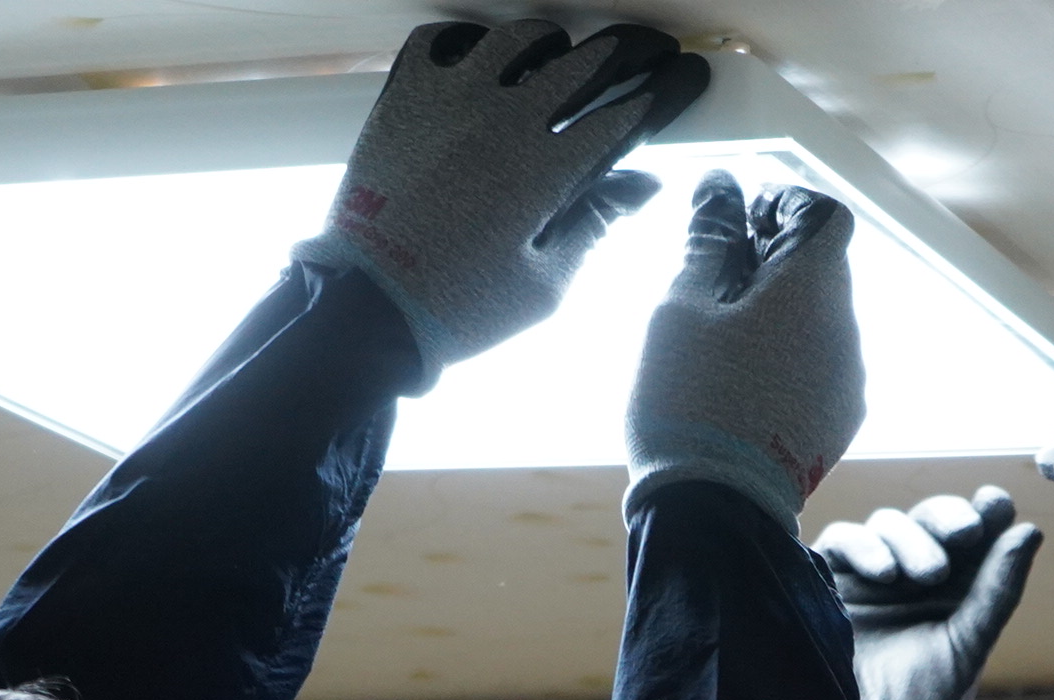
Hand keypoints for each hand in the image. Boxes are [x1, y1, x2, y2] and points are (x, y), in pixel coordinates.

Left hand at [296, 20, 708, 389]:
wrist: (365, 307)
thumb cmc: (459, 307)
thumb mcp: (543, 283)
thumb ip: (594, 223)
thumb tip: (642, 185)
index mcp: (548, 170)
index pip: (630, 110)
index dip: (669, 89)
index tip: (688, 77)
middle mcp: (505, 119)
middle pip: (588, 59)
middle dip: (631, 51)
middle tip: (648, 51)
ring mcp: (451, 98)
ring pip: (520, 37)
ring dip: (553, 44)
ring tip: (562, 55)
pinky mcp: (405, 95)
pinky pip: (443, 39)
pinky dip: (471, 42)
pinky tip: (482, 61)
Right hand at [626, 172, 865, 529]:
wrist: (716, 509)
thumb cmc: (690, 399)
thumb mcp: (684, 306)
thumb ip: (708, 239)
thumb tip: (721, 187)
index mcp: (813, 287)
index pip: (822, 214)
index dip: (779, 206)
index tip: (735, 224)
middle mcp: (847, 328)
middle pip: (823, 268)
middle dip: (773, 260)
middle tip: (712, 282)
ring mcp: (850, 379)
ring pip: (820, 320)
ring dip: (780, 313)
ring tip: (720, 343)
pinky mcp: (840, 421)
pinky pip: (821, 366)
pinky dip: (789, 357)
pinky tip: (741, 385)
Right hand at [812, 489, 1042, 699]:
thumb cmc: (920, 699)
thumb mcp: (967, 647)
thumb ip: (997, 592)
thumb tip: (1030, 530)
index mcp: (959, 584)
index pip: (977, 528)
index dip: (988, 508)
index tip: (995, 504)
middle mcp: (917, 570)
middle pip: (935, 515)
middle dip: (951, 516)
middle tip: (966, 533)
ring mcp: (873, 570)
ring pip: (891, 521)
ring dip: (914, 538)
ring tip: (928, 575)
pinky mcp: (831, 576)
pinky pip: (845, 538)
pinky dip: (866, 546)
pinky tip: (886, 574)